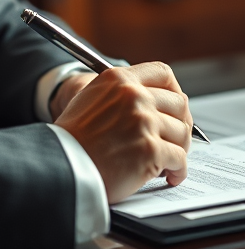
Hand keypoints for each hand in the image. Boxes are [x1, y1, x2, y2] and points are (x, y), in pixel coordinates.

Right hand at [55, 62, 192, 202]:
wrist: (58, 165)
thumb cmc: (74, 138)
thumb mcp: (92, 98)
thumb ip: (126, 94)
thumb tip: (162, 103)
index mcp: (120, 80)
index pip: (163, 74)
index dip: (174, 91)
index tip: (175, 107)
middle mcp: (134, 97)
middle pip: (179, 104)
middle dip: (181, 124)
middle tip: (175, 139)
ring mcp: (144, 123)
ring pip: (181, 132)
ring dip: (179, 149)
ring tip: (169, 160)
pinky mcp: (150, 150)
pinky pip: (179, 158)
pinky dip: (179, 169)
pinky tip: (172, 174)